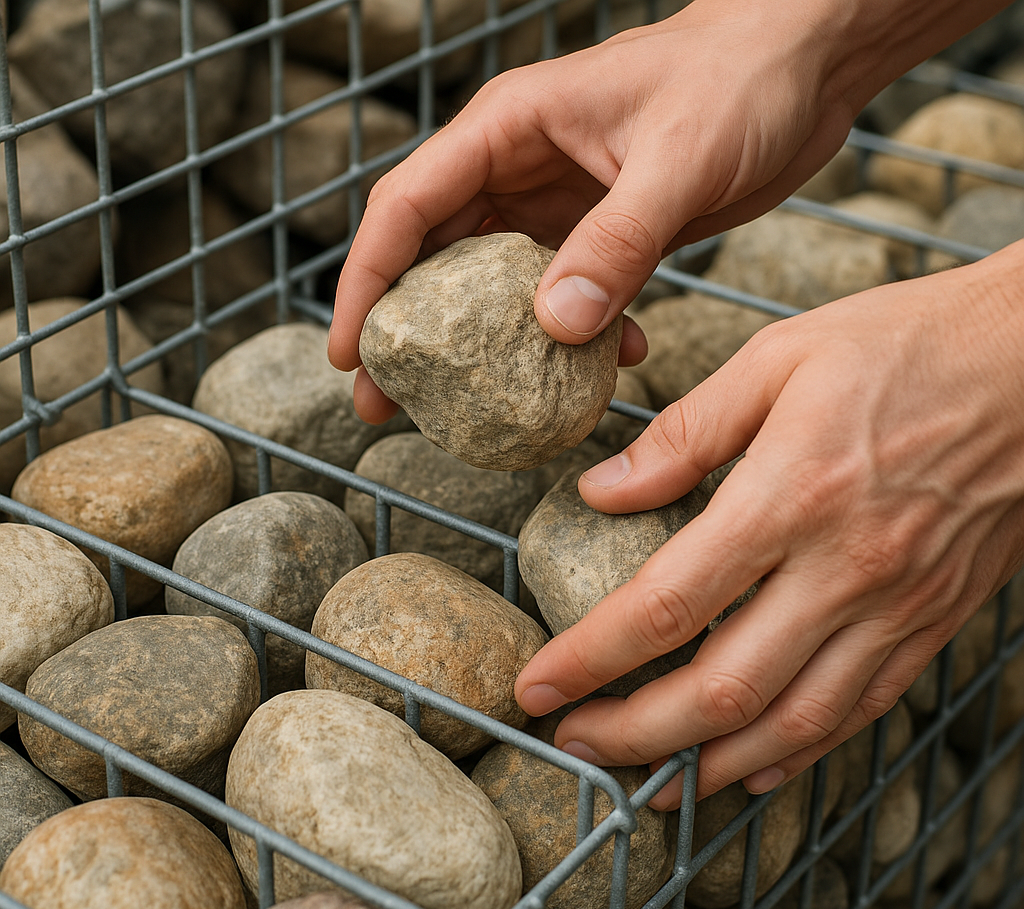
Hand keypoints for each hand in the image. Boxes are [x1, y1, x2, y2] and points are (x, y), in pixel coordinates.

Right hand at [328, 0, 881, 420]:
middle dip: (407, 333)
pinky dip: (570, 339)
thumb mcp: (677, 160)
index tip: (349, 351)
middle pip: (432, 256)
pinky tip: (601, 367)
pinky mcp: (601, 233)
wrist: (807, 65)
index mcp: (509, 128)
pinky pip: (563, 297)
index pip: (407, 207)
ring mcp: (557, 203)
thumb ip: (616, 243)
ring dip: (482, 350)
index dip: (366, 280)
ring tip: (467, 412)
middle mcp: (518, 167)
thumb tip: (555, 326)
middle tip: (386, 404)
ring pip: (492, 286)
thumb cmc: (741, 78)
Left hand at [514, 242, 1023, 806]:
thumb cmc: (907, 345)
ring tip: (647, 784)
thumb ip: (685, 431)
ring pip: (792, 723)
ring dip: (708, 766)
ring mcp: (897, 607)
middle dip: (634, 733)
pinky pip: (859, 711)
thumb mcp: (780, 357)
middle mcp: (845, 568)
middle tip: (573, 745)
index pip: (669, 603)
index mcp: (792, 494)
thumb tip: (603, 491)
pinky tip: (750, 768)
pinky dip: (797, 752)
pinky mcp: (933, 622)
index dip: (592, 657)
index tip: (536, 686)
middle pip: (722, 688)